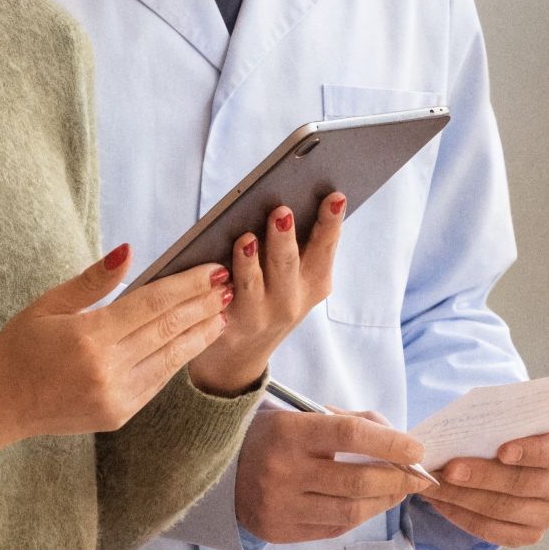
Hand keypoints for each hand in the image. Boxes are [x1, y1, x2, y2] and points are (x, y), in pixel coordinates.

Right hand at [0, 245, 233, 462]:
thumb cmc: (20, 348)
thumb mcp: (49, 304)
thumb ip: (93, 281)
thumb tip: (129, 251)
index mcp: (88, 337)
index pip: (151, 304)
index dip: (186, 286)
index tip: (212, 270)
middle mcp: (107, 369)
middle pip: (168, 329)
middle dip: (202, 305)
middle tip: (226, 285)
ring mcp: (116, 396)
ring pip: (171, 358)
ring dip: (200, 333)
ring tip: (222, 312)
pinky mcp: (119, 414)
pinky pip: (158, 381)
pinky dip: (179, 358)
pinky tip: (193, 341)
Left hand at [187, 193, 344, 394]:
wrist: (240, 353)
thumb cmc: (268, 297)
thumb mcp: (293, 279)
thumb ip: (295, 246)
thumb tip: (282, 202)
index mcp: (314, 282)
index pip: (325, 246)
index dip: (330, 222)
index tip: (335, 196)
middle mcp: (291, 301)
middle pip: (288, 264)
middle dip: (284, 238)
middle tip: (282, 211)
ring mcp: (259, 316)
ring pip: (253, 284)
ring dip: (249, 261)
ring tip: (246, 238)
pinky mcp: (227, 324)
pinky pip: (220, 299)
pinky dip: (218, 280)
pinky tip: (213, 265)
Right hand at [235, 408, 439, 544]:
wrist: (218, 473)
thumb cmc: (271, 438)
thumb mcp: (301, 415)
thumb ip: (350, 422)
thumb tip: (397, 438)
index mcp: (289, 433)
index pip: (351, 435)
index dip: (390, 443)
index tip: (416, 449)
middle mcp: (283, 472)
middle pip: (357, 480)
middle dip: (397, 479)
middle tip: (418, 476)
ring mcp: (281, 506)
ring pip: (351, 510)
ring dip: (384, 501)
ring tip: (398, 490)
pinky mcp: (280, 531)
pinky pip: (334, 527)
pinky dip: (359, 515)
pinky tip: (369, 504)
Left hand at [417, 427, 548, 545]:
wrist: (510, 461)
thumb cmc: (506, 435)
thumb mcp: (507, 421)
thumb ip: (494, 423)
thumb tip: (458, 429)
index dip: (530, 452)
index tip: (502, 451)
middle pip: (521, 484)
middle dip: (480, 477)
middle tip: (448, 469)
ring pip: (503, 510)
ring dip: (463, 498)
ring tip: (434, 486)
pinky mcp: (529, 534)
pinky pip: (493, 531)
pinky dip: (462, 516)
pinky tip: (441, 503)